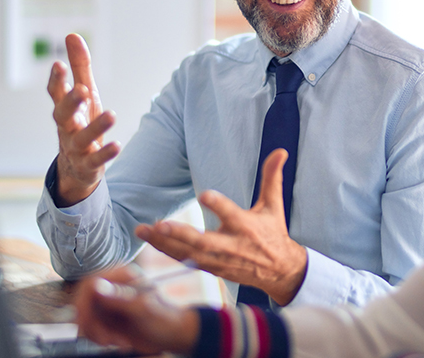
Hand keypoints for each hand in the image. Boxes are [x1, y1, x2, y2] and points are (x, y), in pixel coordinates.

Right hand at [48, 33, 120, 205]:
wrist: (76, 166)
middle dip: (70, 102)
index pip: (56, 93)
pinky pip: (94, 160)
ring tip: (111, 114)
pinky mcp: (88, 164)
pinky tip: (117, 145)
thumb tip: (72, 35)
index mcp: (65, 108)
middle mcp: (67, 127)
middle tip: (80, 90)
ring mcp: (76, 147)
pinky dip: (105, 153)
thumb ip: (79, 67)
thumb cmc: (80, 122)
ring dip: (95, 127)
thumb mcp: (83, 93)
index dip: (56, 80)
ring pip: (81, 138)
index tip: (59, 64)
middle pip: (62, 115)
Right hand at [75, 266, 198, 354]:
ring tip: (118, 342)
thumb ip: (119, 297)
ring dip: (97, 334)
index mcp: (122, 276)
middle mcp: (112, 286)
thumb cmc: (164, 319)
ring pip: (84, 317)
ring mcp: (108, 302)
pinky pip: (90, 327)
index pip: (90, 283)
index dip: (83, 303)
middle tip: (105, 339)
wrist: (171, 336)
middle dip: (91, 324)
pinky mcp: (106, 317)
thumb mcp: (143, 309)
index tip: (87, 322)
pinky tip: (117, 341)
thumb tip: (95, 285)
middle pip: (83, 302)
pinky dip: (99, 338)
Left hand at [136, 149, 308, 305]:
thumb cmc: (273, 233)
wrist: (279, 272)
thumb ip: (271, 177)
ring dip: (165, 243)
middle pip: (203, 242)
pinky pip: (186, 261)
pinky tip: (151, 240)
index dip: (219, 205)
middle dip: (181, 235)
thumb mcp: (274, 205)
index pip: (231, 214)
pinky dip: (168, 252)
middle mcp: (232, 245)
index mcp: (246, 226)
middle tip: (160, 225)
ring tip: (143, 230)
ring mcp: (220, 260)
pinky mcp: (212, 269)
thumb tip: (280, 151)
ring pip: (189, 253)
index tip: (204, 195)